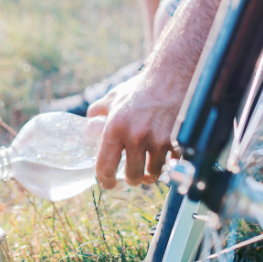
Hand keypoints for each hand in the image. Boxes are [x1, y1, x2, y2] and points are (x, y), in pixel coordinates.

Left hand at [88, 70, 182, 188]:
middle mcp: (136, 137)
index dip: (105, 180)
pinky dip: (168, 165)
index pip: (106, 166)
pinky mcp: (176, 141)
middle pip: (133, 176)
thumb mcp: (113, 98)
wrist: (170, 78)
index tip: (108, 184)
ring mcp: (157, 140)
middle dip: (132, 178)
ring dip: (150, 174)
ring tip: (148, 169)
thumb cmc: (139, 88)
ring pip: (153, 173)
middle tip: (132, 175)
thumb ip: (97, 113)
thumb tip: (86, 128)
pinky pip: (171, 164)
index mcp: (115, 128)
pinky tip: (165, 159)